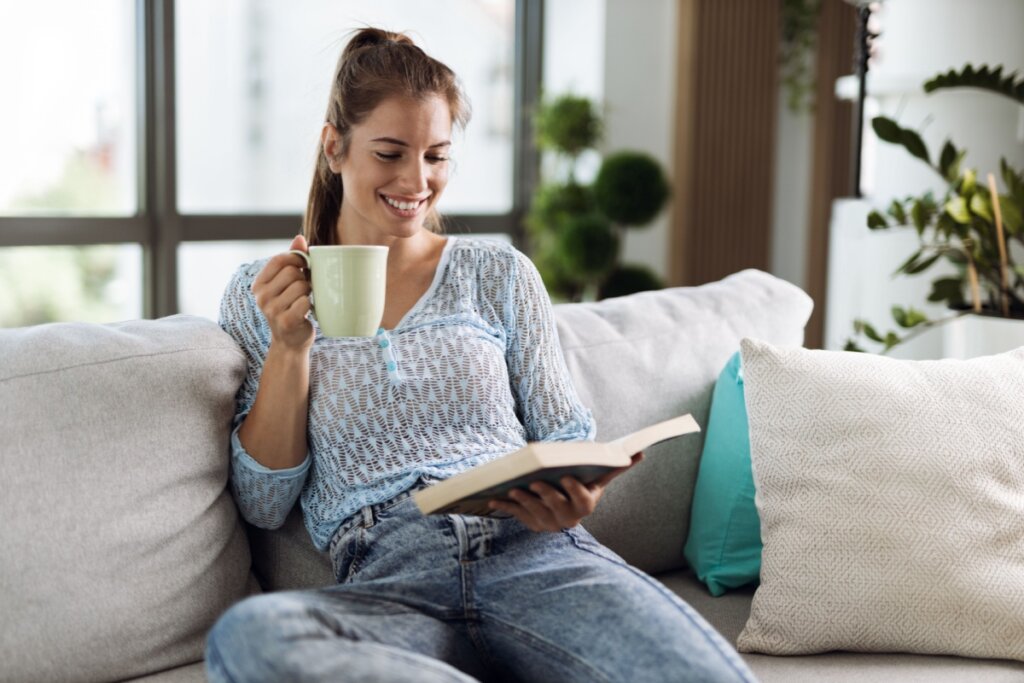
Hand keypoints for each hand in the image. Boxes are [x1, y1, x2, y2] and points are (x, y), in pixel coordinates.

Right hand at [252, 235, 313, 351]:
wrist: (291, 341)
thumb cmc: (291, 306)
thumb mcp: (287, 283)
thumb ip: (292, 259)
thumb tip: (299, 238)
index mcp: (258, 284)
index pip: (279, 260)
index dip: (297, 258)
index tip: (304, 266)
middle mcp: (261, 297)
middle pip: (292, 272)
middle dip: (304, 278)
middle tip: (304, 290)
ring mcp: (271, 311)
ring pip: (301, 286)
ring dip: (308, 293)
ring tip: (303, 301)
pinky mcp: (285, 322)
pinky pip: (305, 302)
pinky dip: (310, 305)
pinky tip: (305, 312)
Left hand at [488, 451, 644, 531]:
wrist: (563, 506)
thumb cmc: (582, 485)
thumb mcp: (597, 478)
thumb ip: (614, 467)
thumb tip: (640, 452)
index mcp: (584, 505)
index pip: (582, 501)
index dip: (574, 491)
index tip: (566, 477)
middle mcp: (567, 518)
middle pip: (556, 508)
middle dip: (546, 495)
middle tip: (535, 481)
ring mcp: (547, 523)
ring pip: (534, 513)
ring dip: (524, 502)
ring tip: (514, 488)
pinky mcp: (530, 523)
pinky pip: (516, 516)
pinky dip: (505, 508)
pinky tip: (493, 499)